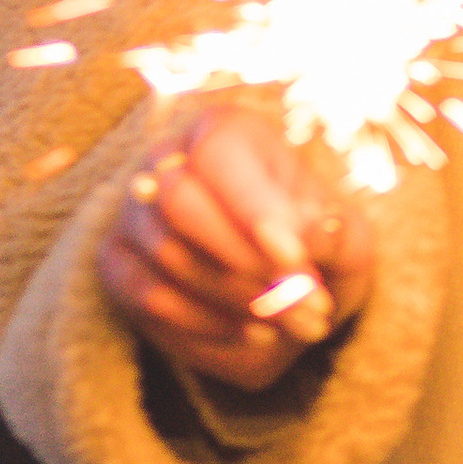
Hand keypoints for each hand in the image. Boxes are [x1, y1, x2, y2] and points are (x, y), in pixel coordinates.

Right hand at [97, 103, 374, 395]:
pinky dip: (207, 324)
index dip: (254, 207)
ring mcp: (135, 213)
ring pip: (168, 255)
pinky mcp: (118, 265)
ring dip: (236, 300)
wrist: (285, 286)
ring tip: (296, 323)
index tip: (295, 259)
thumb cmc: (315, 245)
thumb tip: (304, 232)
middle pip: (180, 202)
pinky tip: (256, 332)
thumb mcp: (344, 236)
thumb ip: (331, 231)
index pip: (219, 154)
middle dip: (244, 264)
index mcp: (223, 130)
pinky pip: (149, 298)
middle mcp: (168, 159)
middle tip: (306, 306)